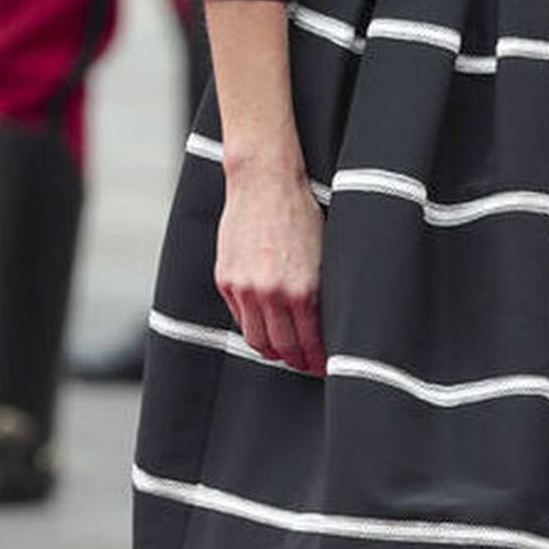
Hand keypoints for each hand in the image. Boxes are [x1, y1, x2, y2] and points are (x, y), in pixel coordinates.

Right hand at [214, 158, 326, 374]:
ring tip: (284, 348)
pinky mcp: (225, 279)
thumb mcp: (324, 255)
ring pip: (256, 340)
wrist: (265, 181)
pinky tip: (265, 323)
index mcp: (303, 290)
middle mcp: (271, 294)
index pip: (309, 344)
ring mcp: (244, 288)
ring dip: (271, 349)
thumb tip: (322, 327)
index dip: (317, 361)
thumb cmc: (302, 214)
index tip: (322, 366)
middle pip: (281, 349)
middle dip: (296, 360)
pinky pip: (239, 317)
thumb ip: (319, 294)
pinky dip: (253, 325)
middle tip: (305, 362)